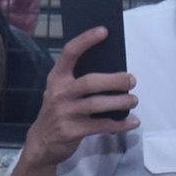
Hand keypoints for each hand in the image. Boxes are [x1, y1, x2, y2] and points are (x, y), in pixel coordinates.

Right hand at [20, 28, 135, 169]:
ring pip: (97, 104)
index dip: (86, 40)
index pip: (69, 53)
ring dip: (120, 102)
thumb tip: (113, 69)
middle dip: (114, 80)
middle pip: (90, 82)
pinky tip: (132, 122)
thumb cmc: (59, 111)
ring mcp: (64, 113)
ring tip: (133, 100)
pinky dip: (120, 124)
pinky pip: (101, 125)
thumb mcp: (61, 91)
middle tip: (132, 80)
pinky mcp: (71, 131)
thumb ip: (79, 80)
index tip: (104, 31)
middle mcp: (59, 93)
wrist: (41, 143)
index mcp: (56, 78)